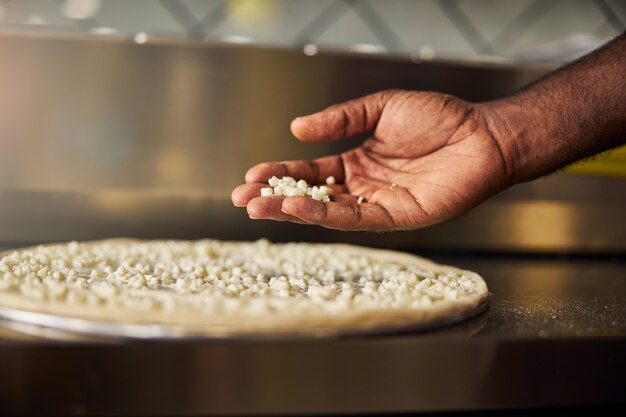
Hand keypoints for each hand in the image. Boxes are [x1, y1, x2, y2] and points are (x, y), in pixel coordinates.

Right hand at [231, 89, 513, 230]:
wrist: (482, 134)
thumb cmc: (440, 118)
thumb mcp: (380, 108)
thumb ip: (340, 120)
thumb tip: (297, 129)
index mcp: (357, 161)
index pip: (310, 170)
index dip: (280, 172)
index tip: (251, 175)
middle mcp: (363, 186)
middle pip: (311, 194)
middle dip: (276, 196)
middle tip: (243, 199)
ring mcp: (377, 203)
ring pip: (326, 210)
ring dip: (292, 209)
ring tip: (259, 206)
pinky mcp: (396, 217)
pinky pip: (354, 218)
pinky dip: (324, 213)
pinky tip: (297, 206)